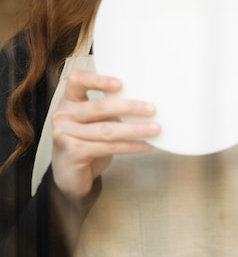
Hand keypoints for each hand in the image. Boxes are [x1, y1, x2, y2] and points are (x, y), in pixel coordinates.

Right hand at [51, 70, 158, 198]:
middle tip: (151, 109)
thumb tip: (144, 101)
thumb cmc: (86, 142)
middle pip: (99, 107)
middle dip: (129, 107)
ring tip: (155, 129)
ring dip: (134, 129)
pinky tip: (145, 145)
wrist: (70, 176)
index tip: (121, 84)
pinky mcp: (74, 152)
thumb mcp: (93, 121)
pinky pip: (108, 147)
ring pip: (106, 129)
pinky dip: (130, 146)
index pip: (77, 80)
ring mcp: (65, 134)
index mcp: (69, 100)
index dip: (98, 80)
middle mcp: (63, 115)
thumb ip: (107, 109)